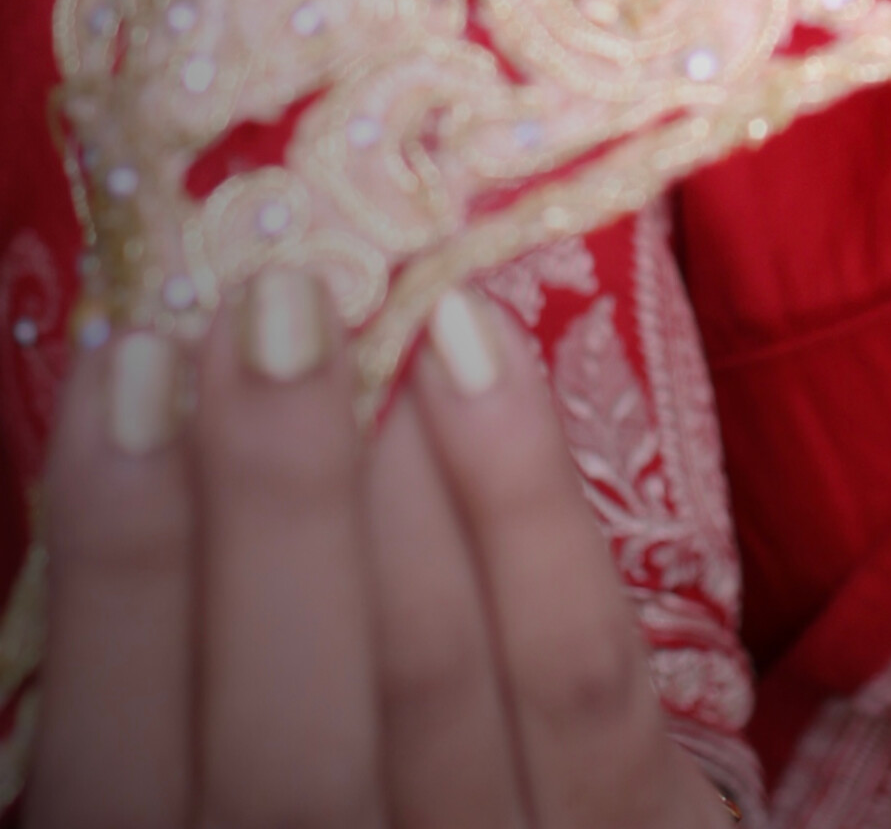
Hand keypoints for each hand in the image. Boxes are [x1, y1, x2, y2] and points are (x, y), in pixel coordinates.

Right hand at [28, 266, 735, 826]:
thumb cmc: (335, 776)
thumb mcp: (230, 761)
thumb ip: (187, 667)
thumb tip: (159, 415)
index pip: (119, 774)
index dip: (116, 578)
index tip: (129, 371)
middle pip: (283, 744)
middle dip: (272, 507)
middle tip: (275, 309)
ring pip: (432, 679)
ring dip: (402, 472)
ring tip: (387, 309)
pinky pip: (579, 672)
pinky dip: (528, 497)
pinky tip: (486, 351)